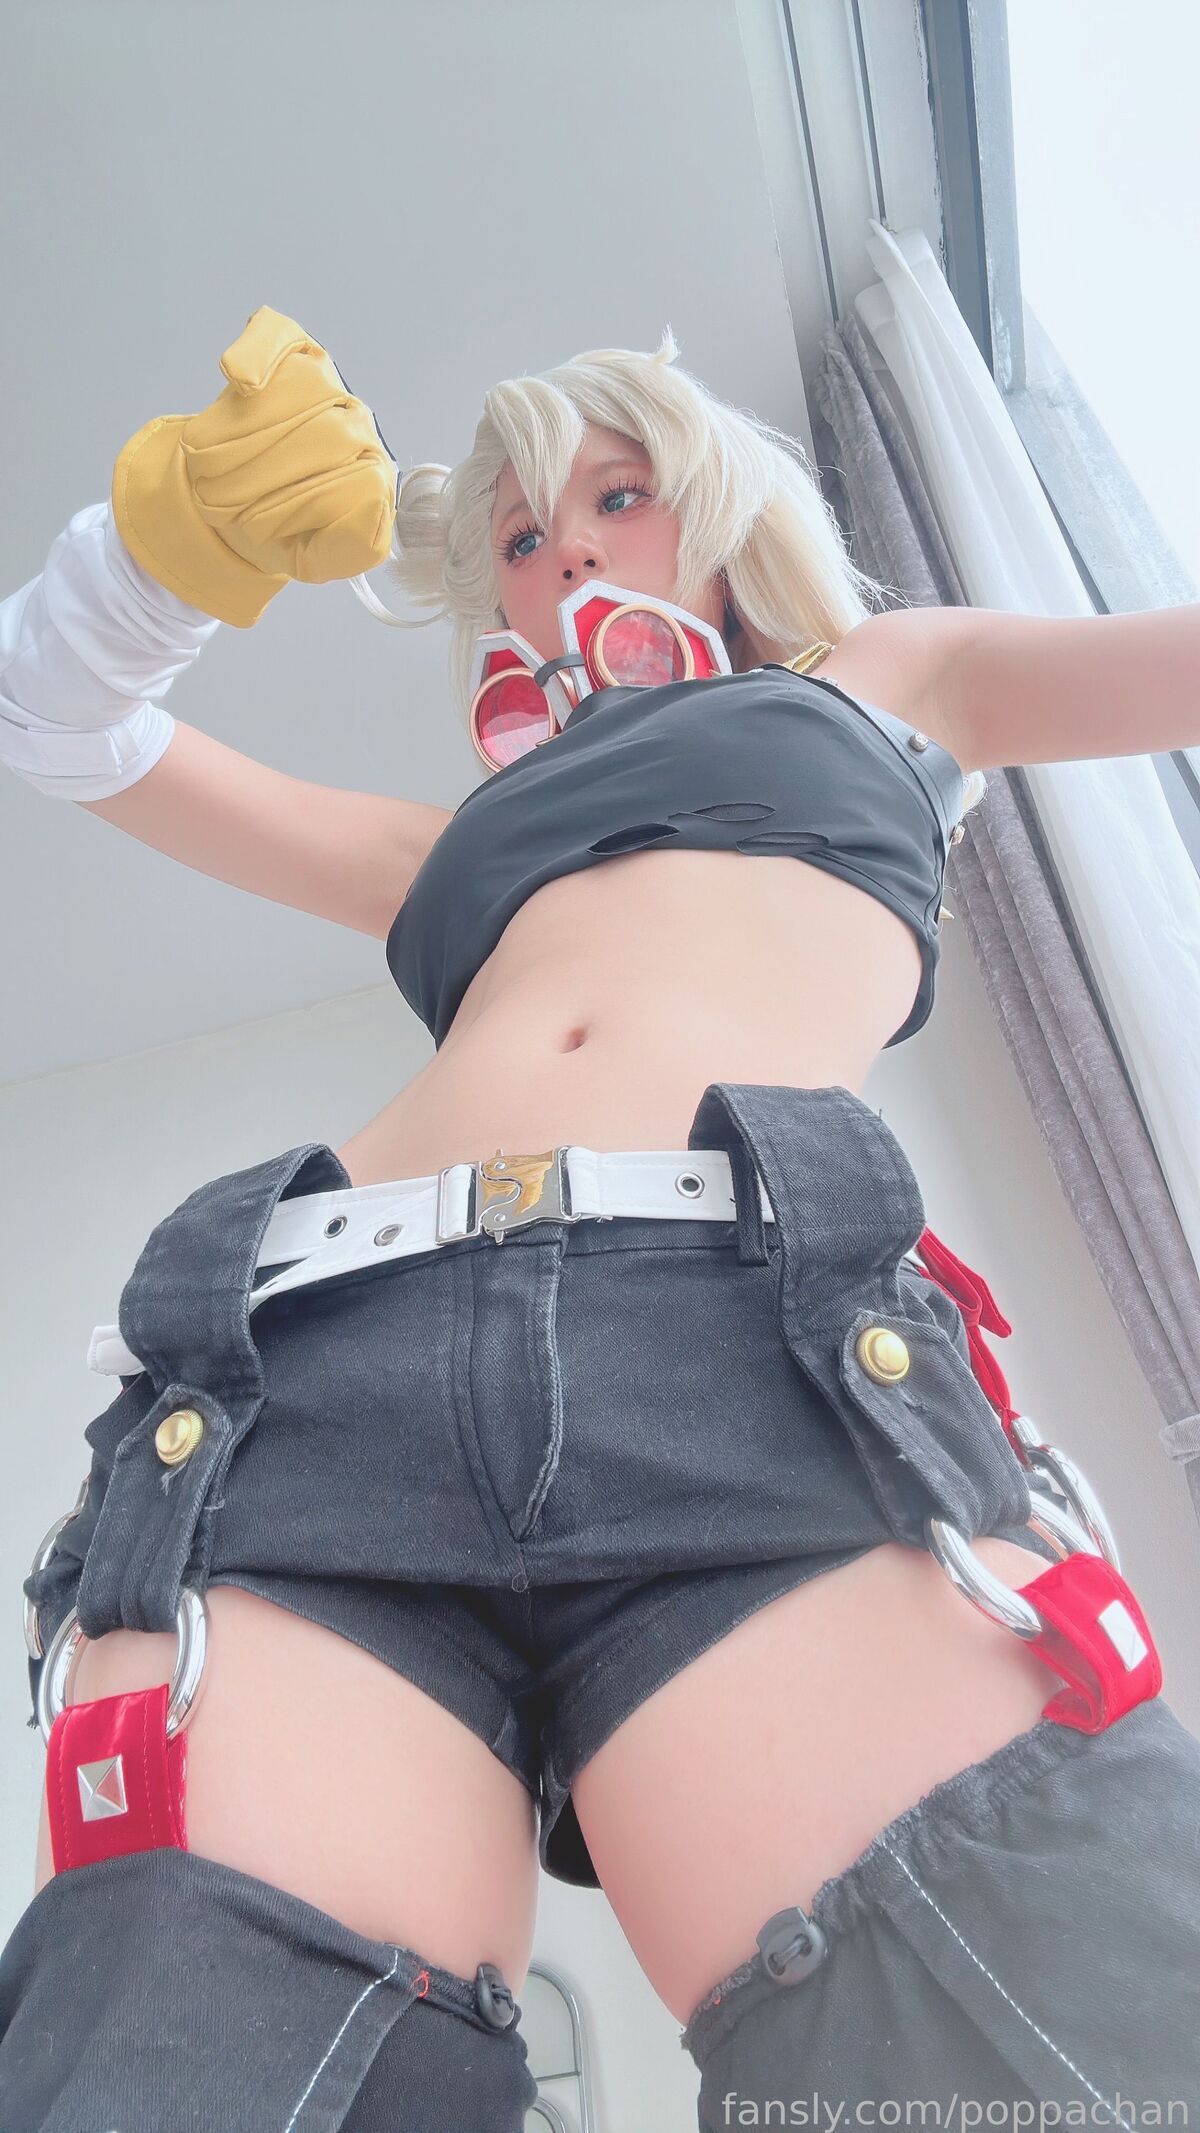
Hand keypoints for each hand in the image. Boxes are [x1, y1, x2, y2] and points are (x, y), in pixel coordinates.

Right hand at [111, 305, 398, 625]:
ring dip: (236, 442)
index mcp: (373, 473)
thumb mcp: (312, 557)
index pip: (360, 482)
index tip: (256, 526)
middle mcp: (356, 422)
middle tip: (226, 502)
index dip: (296, 508)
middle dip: (259, 479)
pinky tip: (240, 379)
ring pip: (292, 398)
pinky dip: (257, 355)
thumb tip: (377, 504)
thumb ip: (350, 548)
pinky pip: (278, 338)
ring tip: (215, 470)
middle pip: (323, 438)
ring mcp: (323, 382)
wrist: (227, 501)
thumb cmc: (276, 529)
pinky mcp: (289, 348)